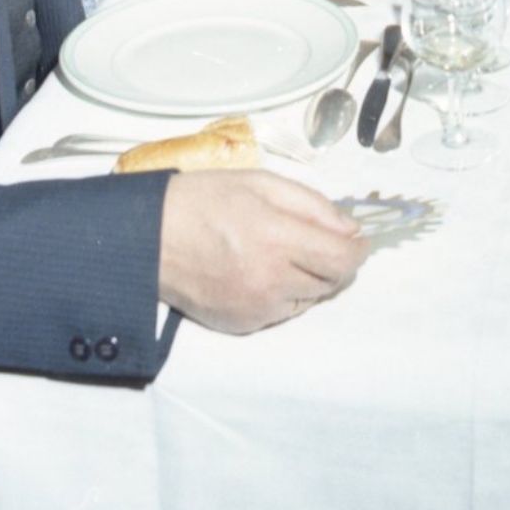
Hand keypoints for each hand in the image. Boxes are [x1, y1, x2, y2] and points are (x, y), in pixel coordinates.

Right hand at [159, 172, 368, 332]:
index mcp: (277, 239)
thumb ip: (313, 206)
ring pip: (308, 300)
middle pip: (331, 283)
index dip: (358, 250)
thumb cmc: (207, 200)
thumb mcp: (264, 184)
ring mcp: (255, 309)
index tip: (357, 240)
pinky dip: (283, 295)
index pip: (342, 259)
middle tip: (317, 241)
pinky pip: (281, 313)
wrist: (151, 237)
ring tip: (281, 253)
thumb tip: (351, 229)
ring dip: (309, 279)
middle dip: (334, 262)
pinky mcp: (241, 325)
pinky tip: (260, 271)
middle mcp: (270, 281)